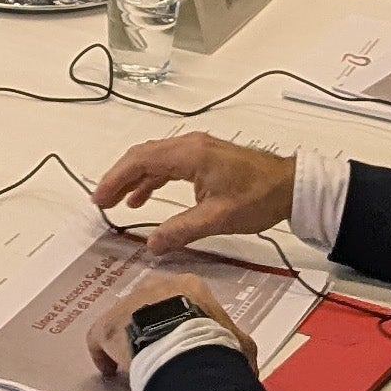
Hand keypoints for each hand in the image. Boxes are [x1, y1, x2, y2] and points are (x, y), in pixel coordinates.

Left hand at [86, 274, 241, 380]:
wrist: (183, 350)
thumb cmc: (212, 342)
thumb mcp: (236, 342)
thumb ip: (237, 345)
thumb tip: (245, 363)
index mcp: (188, 287)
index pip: (182, 299)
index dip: (180, 321)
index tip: (181, 339)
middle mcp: (155, 287)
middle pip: (151, 307)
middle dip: (154, 327)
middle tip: (159, 351)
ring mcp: (128, 304)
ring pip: (126, 321)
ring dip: (130, 340)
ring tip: (137, 363)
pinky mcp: (107, 325)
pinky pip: (98, 338)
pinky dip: (102, 355)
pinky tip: (110, 371)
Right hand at [90, 132, 296, 252]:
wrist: (291, 186)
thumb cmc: (259, 197)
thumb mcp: (218, 219)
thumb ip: (181, 230)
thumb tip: (151, 245)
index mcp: (190, 154)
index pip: (141, 161)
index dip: (116, 179)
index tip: (99, 199)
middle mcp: (190, 145)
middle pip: (143, 156)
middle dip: (118, 178)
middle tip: (101, 202)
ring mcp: (197, 149)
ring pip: (154, 159)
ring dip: (133, 179)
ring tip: (116, 202)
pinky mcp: (204, 158)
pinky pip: (168, 165)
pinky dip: (151, 179)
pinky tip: (143, 198)